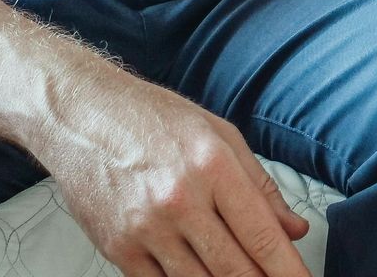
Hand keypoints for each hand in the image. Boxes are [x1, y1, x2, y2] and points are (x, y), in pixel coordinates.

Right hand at [41, 63, 311, 276]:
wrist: (82, 115)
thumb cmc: (152, 118)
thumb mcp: (220, 134)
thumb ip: (260, 185)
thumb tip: (293, 227)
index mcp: (213, 165)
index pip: (261, 234)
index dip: (288, 268)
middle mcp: (180, 200)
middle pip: (234, 268)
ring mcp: (146, 229)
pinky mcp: (118, 249)